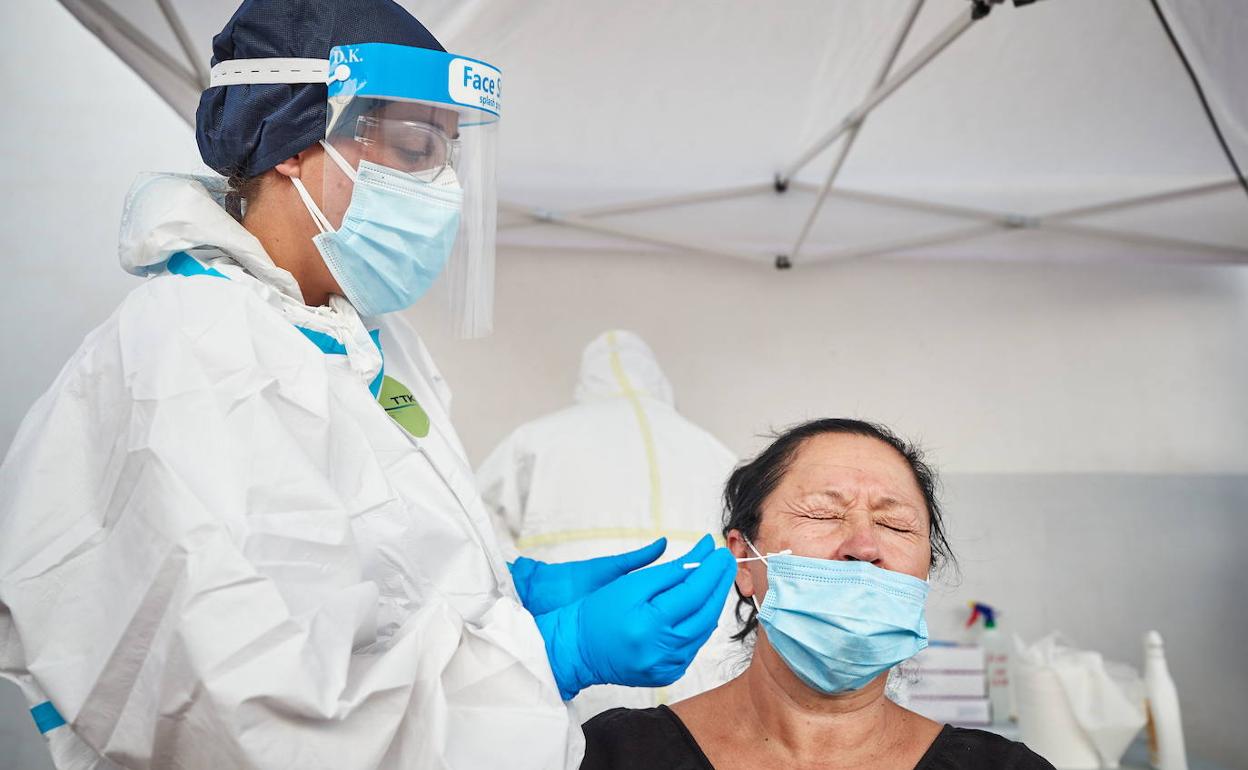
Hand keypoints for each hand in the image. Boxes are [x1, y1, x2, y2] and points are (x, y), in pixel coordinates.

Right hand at [533, 534, 736, 699]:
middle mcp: (661, 651)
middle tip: (726, 562)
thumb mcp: (631, 584)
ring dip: (713, 604)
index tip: (720, 551)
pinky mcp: (666, 675)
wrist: (577, 648)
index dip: (711, 570)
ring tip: (717, 580)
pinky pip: (693, 647)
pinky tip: (701, 608)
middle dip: (719, 585)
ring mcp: (665, 667)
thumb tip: (701, 555)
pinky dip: (700, 625)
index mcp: (650, 624)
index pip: (694, 592)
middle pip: (705, 613)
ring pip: (703, 631)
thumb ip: (669, 572)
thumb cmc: (598, 611)